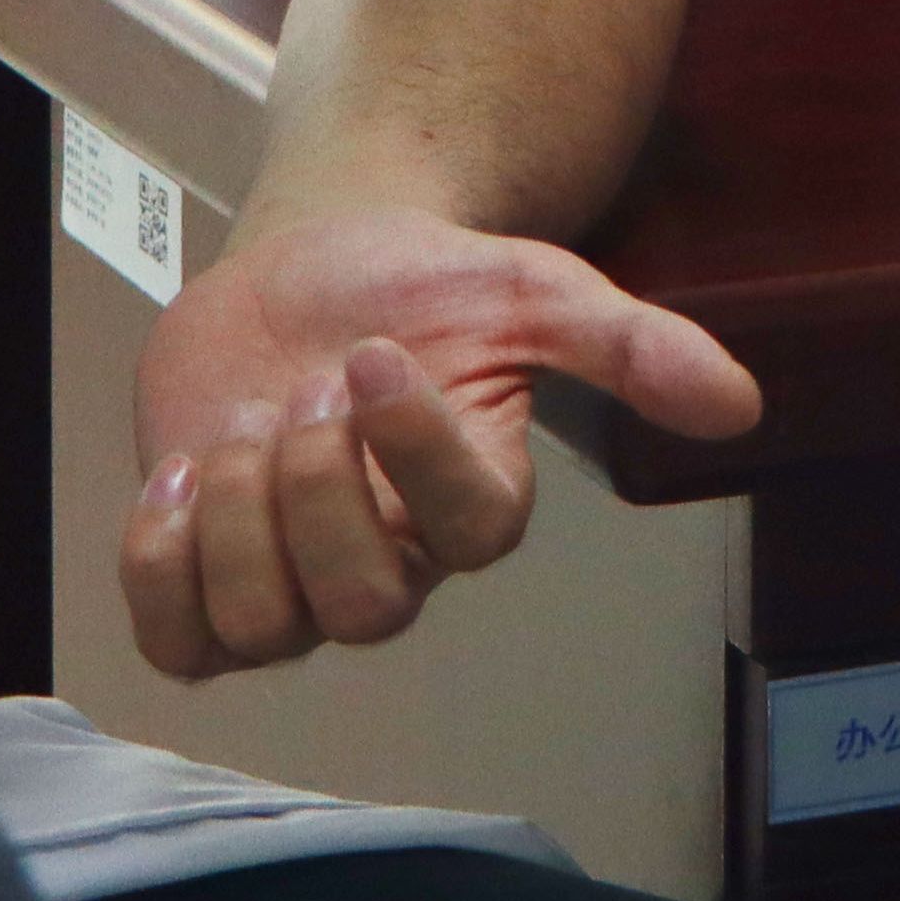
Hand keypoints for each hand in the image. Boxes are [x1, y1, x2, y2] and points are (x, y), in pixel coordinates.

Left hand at [117, 202, 759, 680]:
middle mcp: (391, 563)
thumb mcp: (536, 290)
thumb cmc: (424, 287)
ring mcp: (294, 583)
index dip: (409, 453)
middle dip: (317, 487)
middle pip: (361, 607)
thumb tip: (739, 405)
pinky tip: (184, 473)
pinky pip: (178, 639)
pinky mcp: (206, 579)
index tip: (374, 353)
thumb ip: (634, 346)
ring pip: (262, 626)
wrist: (313, 262)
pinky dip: (160, 561)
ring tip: (244, 425)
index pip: (465, 537)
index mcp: (474, 505)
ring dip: (237, 515)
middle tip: (305, 387)